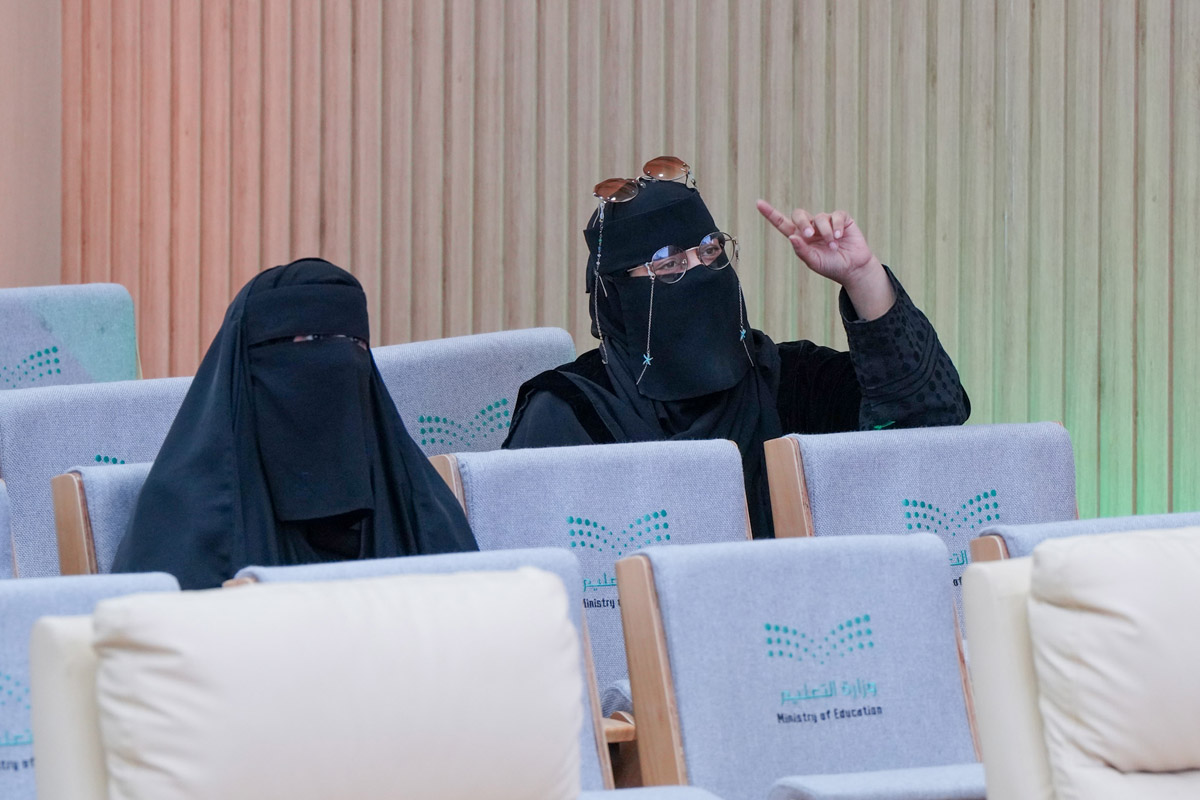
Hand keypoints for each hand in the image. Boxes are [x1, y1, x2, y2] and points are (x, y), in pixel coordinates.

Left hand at [756, 199, 894, 320]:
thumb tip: (792, 237)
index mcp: (800, 238)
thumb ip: (802, 251)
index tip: (758, 203)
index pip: (782, 223)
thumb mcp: (814, 262)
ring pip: (820, 218)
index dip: (771, 213)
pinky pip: (836, 215)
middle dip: (802, 222)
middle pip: (799, 214)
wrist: (853, 268)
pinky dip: (837, 226)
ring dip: (826, 233)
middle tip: (809, 235)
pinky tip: (840, 236)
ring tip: (833, 246)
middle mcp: (812, 227)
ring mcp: (826, 222)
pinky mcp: (842, 219)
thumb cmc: (831, 267)